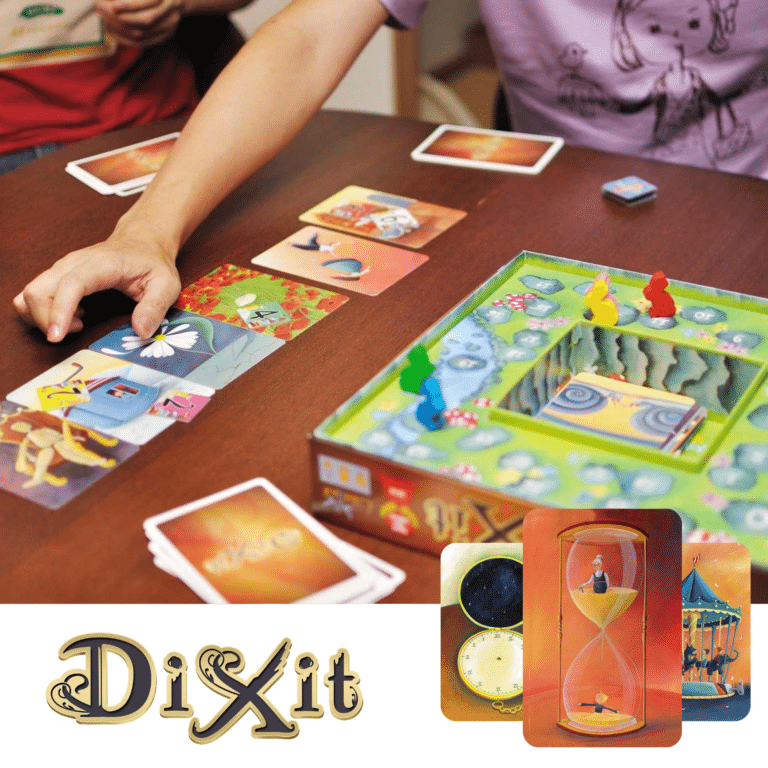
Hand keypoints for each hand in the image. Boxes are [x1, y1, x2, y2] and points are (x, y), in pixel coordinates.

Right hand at [14, 226, 180, 341]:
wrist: (142, 241)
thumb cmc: (152, 262)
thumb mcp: (166, 285)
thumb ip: (155, 307)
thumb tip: (141, 331)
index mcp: (101, 264)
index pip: (70, 285)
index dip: (59, 311)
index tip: (57, 335)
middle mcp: (74, 263)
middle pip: (38, 290)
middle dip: (45, 319)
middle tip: (72, 333)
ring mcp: (64, 268)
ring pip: (32, 292)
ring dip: (42, 315)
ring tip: (76, 324)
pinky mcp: (60, 275)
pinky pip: (37, 293)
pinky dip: (43, 310)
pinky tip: (72, 316)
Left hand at [96, 0, 184, 47]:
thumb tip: (109, 0)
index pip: (151, 2)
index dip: (131, 5)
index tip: (111, 4)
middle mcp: (172, 12)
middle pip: (146, 20)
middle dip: (120, 16)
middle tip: (100, 8)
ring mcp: (170, 27)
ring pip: (142, 34)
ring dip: (119, 28)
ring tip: (103, 20)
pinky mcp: (164, 36)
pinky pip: (142, 42)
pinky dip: (125, 38)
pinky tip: (112, 31)